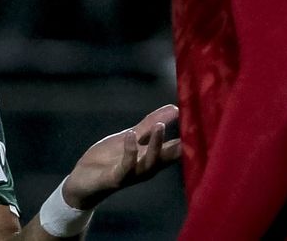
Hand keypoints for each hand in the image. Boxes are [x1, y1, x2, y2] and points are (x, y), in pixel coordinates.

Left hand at [61, 104, 181, 209]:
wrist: (84, 180)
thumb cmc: (111, 158)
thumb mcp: (133, 136)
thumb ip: (152, 123)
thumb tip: (175, 107)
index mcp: (154, 157)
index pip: (178, 149)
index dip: (191, 138)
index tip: (202, 123)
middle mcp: (147, 167)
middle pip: (169, 158)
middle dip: (179, 145)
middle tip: (188, 126)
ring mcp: (132, 174)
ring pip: (150, 163)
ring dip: (156, 145)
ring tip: (159, 126)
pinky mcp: (115, 178)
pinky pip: (125, 166)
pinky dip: (130, 151)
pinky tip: (130, 135)